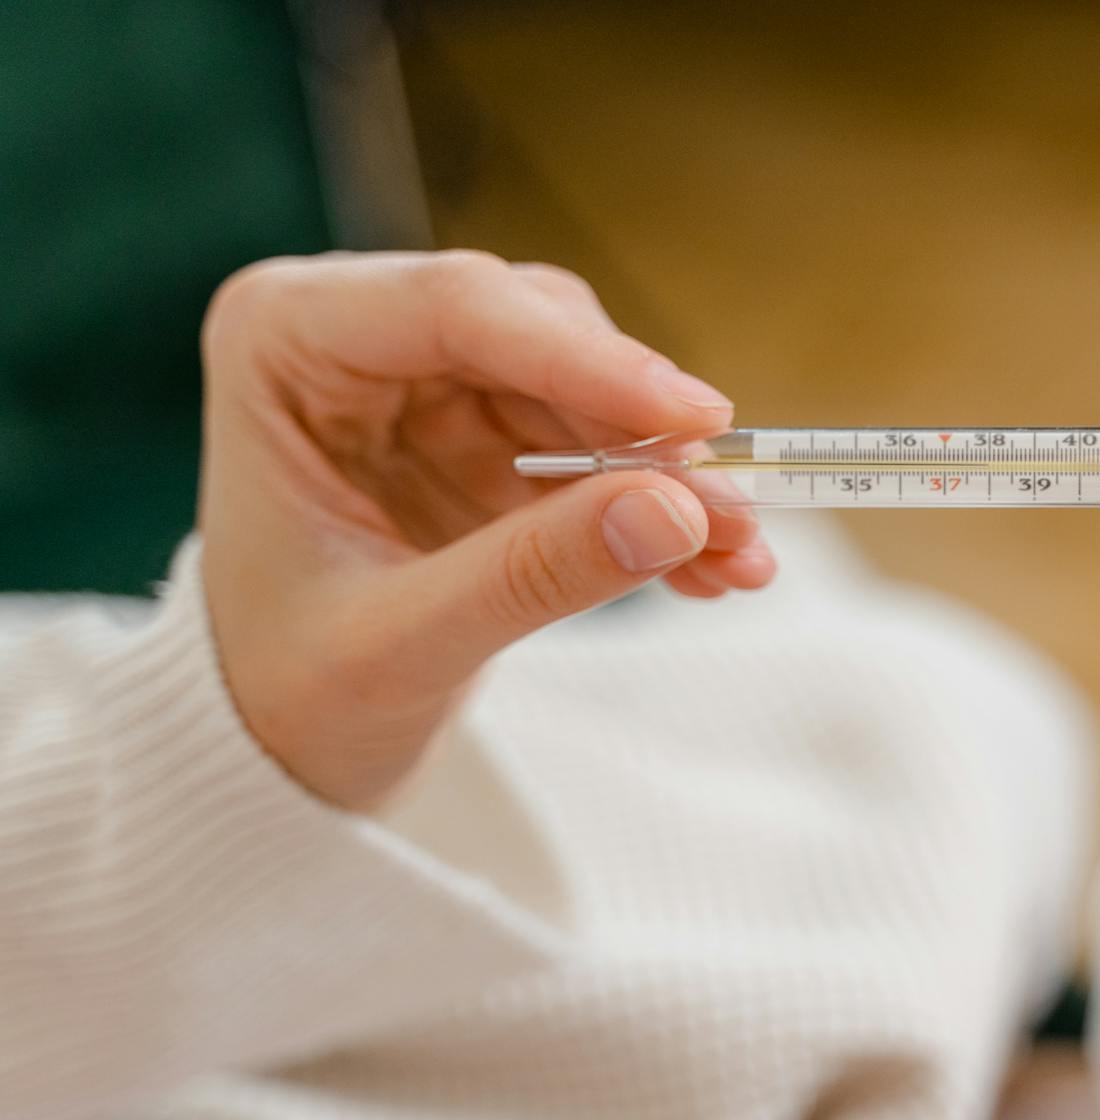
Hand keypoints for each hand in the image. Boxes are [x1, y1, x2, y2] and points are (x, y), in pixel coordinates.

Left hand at [197, 251, 774, 809]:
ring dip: (669, 473)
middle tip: (732, 512)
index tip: (696, 422)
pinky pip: (603, 447)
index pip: (454, 307)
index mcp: (281, 343)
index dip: (586, 360)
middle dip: (643, 427)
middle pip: (540, 333)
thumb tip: (680, 513)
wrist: (274, 744)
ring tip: (739, 555)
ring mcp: (434, 382)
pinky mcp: (493, 435)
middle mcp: (360, 336)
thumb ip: (530, 576)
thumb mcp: (398, 647)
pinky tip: (713, 568)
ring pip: (589, 387)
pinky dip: (658, 507)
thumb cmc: (287, 691)